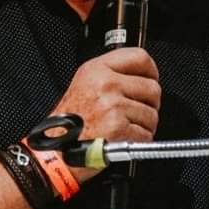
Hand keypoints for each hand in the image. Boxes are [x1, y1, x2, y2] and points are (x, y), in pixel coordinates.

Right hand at [50, 48, 160, 181]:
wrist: (55, 151)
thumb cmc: (68, 122)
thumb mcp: (84, 83)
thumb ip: (111, 74)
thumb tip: (142, 74)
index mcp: (97, 69)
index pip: (140, 57)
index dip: (151, 70)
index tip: (151, 78)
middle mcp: (105, 84)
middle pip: (152, 88)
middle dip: (150, 103)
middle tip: (137, 111)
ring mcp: (112, 105)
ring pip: (152, 113)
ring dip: (145, 124)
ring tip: (127, 127)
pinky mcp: (117, 128)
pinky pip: (146, 133)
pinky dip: (140, 140)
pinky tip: (124, 138)